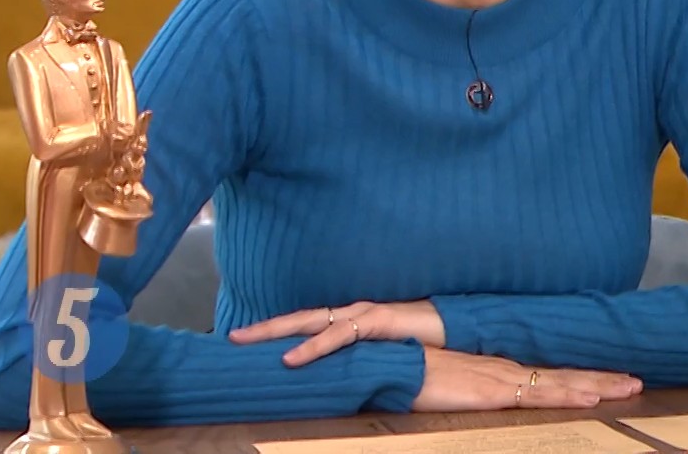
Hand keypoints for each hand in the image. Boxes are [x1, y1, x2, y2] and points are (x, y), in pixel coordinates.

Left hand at [228, 300, 447, 366]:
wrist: (456, 325)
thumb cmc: (421, 339)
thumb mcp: (382, 351)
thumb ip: (359, 358)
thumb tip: (337, 376)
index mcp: (351, 318)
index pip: (306, 323)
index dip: (277, 330)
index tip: (247, 340)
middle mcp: (352, 311)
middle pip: (299, 318)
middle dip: (264, 328)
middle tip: (232, 337)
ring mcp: (364, 313)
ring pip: (311, 322)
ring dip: (278, 332)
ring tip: (248, 342)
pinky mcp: (377, 321)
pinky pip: (338, 335)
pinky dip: (313, 347)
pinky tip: (292, 358)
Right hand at [414, 347, 641, 412]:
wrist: (399, 365)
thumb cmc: (422, 375)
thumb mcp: (458, 384)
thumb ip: (478, 387)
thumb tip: (495, 393)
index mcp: (504, 369)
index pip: (553, 372)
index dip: (584, 375)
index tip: (615, 376)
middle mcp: (511, 370)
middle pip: (567, 375)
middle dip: (604, 379)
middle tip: (638, 382)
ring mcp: (505, 380)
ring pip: (562, 384)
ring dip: (598, 385)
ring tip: (630, 388)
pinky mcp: (495, 392)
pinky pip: (538, 395)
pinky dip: (567, 395)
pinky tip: (589, 398)